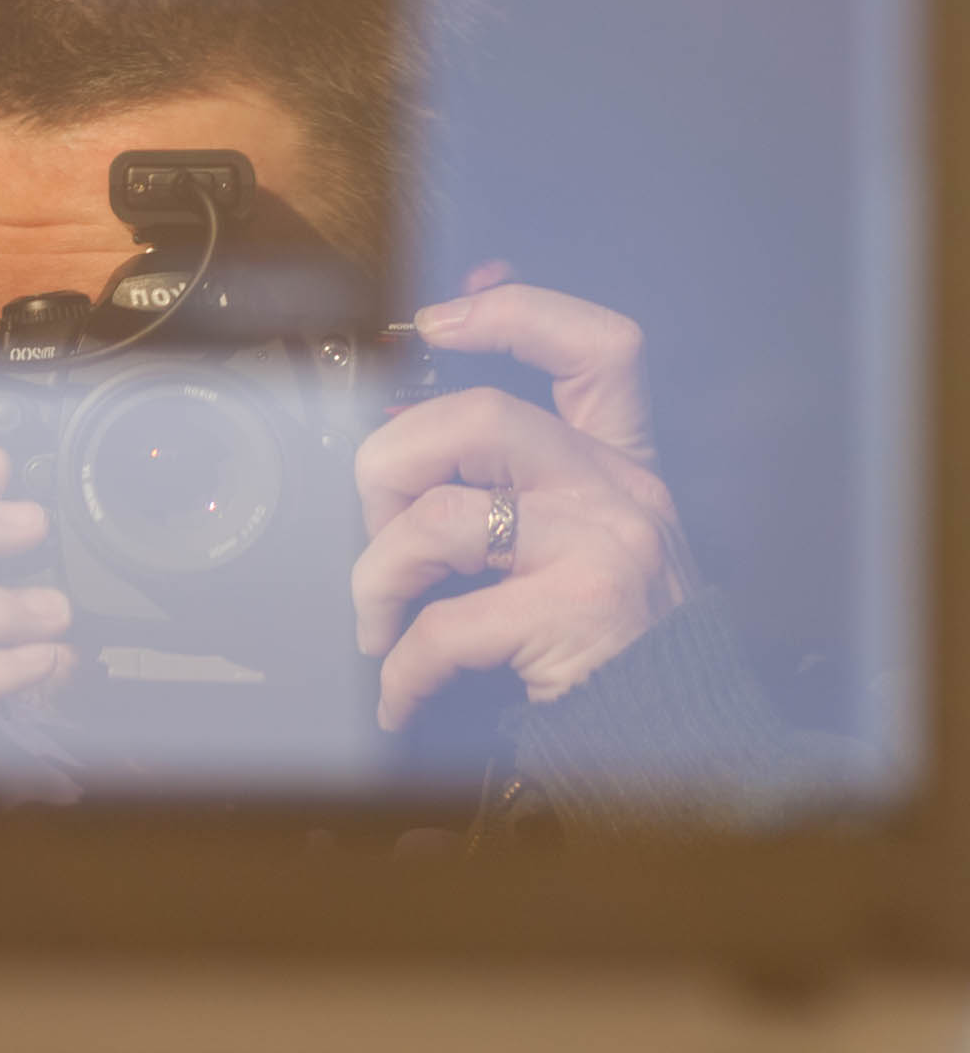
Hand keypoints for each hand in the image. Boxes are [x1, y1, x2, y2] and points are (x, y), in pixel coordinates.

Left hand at [351, 278, 696, 731]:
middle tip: (375, 522)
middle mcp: (618, 491)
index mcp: (618, 462)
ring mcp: (601, 549)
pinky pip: (445, 625)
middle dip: (393, 462)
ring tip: (375, 620)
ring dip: (379, 572)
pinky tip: (397, 691)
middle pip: (481, 417)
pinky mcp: (575, 617)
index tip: (437, 322)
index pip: (598, 349)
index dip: (516, 315)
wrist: (676, 737)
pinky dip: (401, 665)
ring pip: (443, 515)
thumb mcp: (576, 539)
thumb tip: (393, 432)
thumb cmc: (602, 637)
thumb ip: (507, 484)